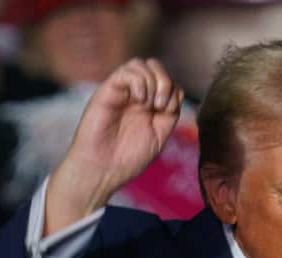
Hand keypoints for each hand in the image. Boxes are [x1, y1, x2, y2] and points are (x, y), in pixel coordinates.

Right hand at [46, 58, 184, 233]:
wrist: (104, 168)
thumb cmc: (129, 156)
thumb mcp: (160, 135)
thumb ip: (170, 113)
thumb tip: (177, 92)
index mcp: (149, 104)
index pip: (167, 80)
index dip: (173, 90)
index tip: (168, 111)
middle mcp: (134, 94)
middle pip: (154, 66)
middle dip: (165, 80)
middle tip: (161, 106)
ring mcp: (121, 92)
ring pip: (140, 64)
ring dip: (153, 82)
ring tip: (149, 105)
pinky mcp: (107, 92)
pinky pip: (125, 72)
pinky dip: (139, 82)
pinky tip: (139, 101)